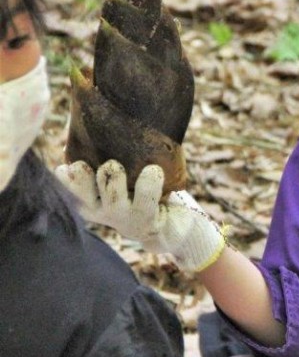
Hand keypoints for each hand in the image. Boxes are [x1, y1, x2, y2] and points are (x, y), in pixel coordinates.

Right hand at [55, 160, 224, 271]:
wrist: (176, 226)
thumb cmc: (145, 192)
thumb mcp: (119, 178)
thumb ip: (102, 159)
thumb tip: (82, 130)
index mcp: (88, 198)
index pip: (63, 184)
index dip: (65, 171)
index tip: (75, 160)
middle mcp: (100, 210)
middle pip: (80, 186)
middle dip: (85, 170)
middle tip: (106, 164)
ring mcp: (122, 217)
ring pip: (110, 191)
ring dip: (116, 174)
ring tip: (126, 167)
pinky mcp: (146, 219)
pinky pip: (145, 196)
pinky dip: (150, 179)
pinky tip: (154, 170)